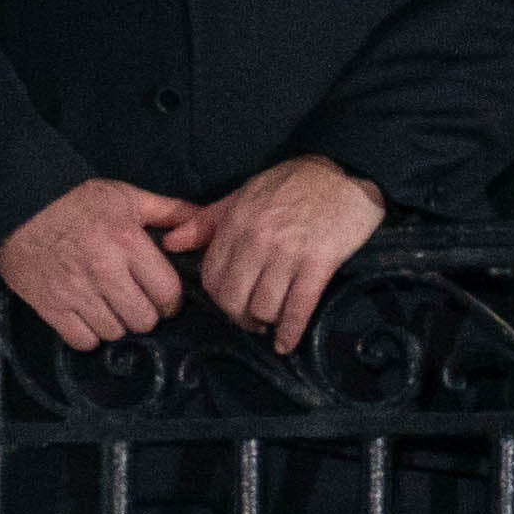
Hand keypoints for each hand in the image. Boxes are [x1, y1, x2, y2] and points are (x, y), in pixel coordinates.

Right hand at [0, 176, 195, 348]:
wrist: (18, 204)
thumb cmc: (77, 200)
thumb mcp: (127, 197)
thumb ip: (168, 211)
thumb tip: (203, 222)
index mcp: (128, 242)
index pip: (167, 293)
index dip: (170, 301)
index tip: (163, 298)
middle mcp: (105, 271)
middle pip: (144, 319)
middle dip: (145, 315)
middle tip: (136, 304)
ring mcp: (76, 291)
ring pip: (115, 332)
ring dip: (117, 325)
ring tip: (111, 309)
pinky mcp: (50, 306)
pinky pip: (82, 341)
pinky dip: (89, 335)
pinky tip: (88, 319)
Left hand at [153, 155, 386, 351]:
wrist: (344, 171)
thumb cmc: (293, 182)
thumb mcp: (243, 195)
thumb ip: (207, 222)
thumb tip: (169, 243)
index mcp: (235, 223)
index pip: (212, 277)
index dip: (218, 299)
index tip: (231, 304)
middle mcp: (257, 240)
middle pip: (235, 298)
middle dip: (241, 317)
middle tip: (252, 321)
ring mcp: (289, 253)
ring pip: (264, 307)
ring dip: (267, 322)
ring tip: (273, 324)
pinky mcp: (319, 263)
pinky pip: (299, 307)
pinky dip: (291, 331)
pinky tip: (286, 342)